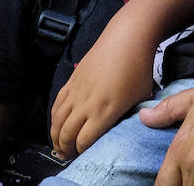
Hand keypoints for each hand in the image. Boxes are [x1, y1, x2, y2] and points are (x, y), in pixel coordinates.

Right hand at [48, 11, 158, 158]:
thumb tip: (118, 127)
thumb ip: (128, 116)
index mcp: (105, 111)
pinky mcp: (71, 80)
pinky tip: (56, 125)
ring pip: (57, 121)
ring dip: (55, 136)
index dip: (81, 152)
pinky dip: (53, 118)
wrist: (127, 38)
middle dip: (65, 149)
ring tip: (59, 146)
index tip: (84, 156)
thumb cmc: (139, 68)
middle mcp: (86, 104)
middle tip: (68, 156)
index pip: (84, 141)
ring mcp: (76, 91)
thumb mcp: (140, 98)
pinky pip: (56, 104)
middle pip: (67, 134)